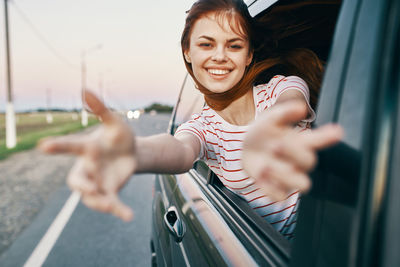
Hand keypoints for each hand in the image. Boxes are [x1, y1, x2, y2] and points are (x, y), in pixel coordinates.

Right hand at [38, 91, 135, 220]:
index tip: (43, 146)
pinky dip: (118, 210)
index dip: (57, 147)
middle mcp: (88, 167)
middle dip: (81, 183)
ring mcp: (98, 182)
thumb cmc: (119, 137)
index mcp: (87, 149)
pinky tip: (128, 216)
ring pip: (90, 197)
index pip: (70, 147)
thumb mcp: (114, 122)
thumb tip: (85, 89)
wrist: (132, 153)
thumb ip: (101, 109)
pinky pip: (111, 204)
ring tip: (110, 205)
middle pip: (76, 180)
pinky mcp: (110, 192)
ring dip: (99, 201)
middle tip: (90, 186)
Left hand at [242, 101, 342, 200]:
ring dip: (284, 176)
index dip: (328, 137)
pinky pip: (281, 197)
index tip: (336, 131)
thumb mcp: (270, 119)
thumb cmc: (264, 132)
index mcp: (300, 142)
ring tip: (265, 166)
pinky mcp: (276, 188)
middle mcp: (298, 161)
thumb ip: (284, 113)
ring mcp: (289, 176)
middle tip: (274, 145)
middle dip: (294, 154)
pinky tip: (260, 177)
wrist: (246, 147)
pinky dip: (270, 189)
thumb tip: (300, 108)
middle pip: (309, 162)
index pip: (318, 140)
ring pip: (303, 185)